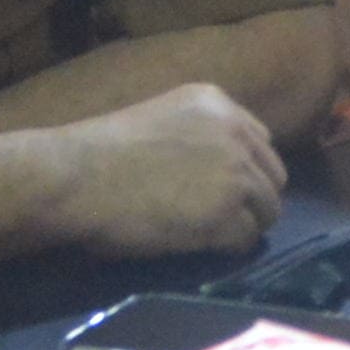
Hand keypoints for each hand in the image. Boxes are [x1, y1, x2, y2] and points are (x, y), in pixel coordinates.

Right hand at [42, 83, 290, 258]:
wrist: (75, 178)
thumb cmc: (98, 152)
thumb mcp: (160, 119)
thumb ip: (197, 133)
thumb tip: (218, 168)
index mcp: (217, 103)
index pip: (260, 142)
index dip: (246, 170)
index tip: (225, 189)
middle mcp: (235, 133)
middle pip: (273, 176)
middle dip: (252, 199)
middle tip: (222, 218)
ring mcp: (235, 174)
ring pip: (267, 210)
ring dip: (243, 225)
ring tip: (209, 235)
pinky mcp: (226, 214)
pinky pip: (246, 238)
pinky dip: (228, 247)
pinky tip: (200, 245)